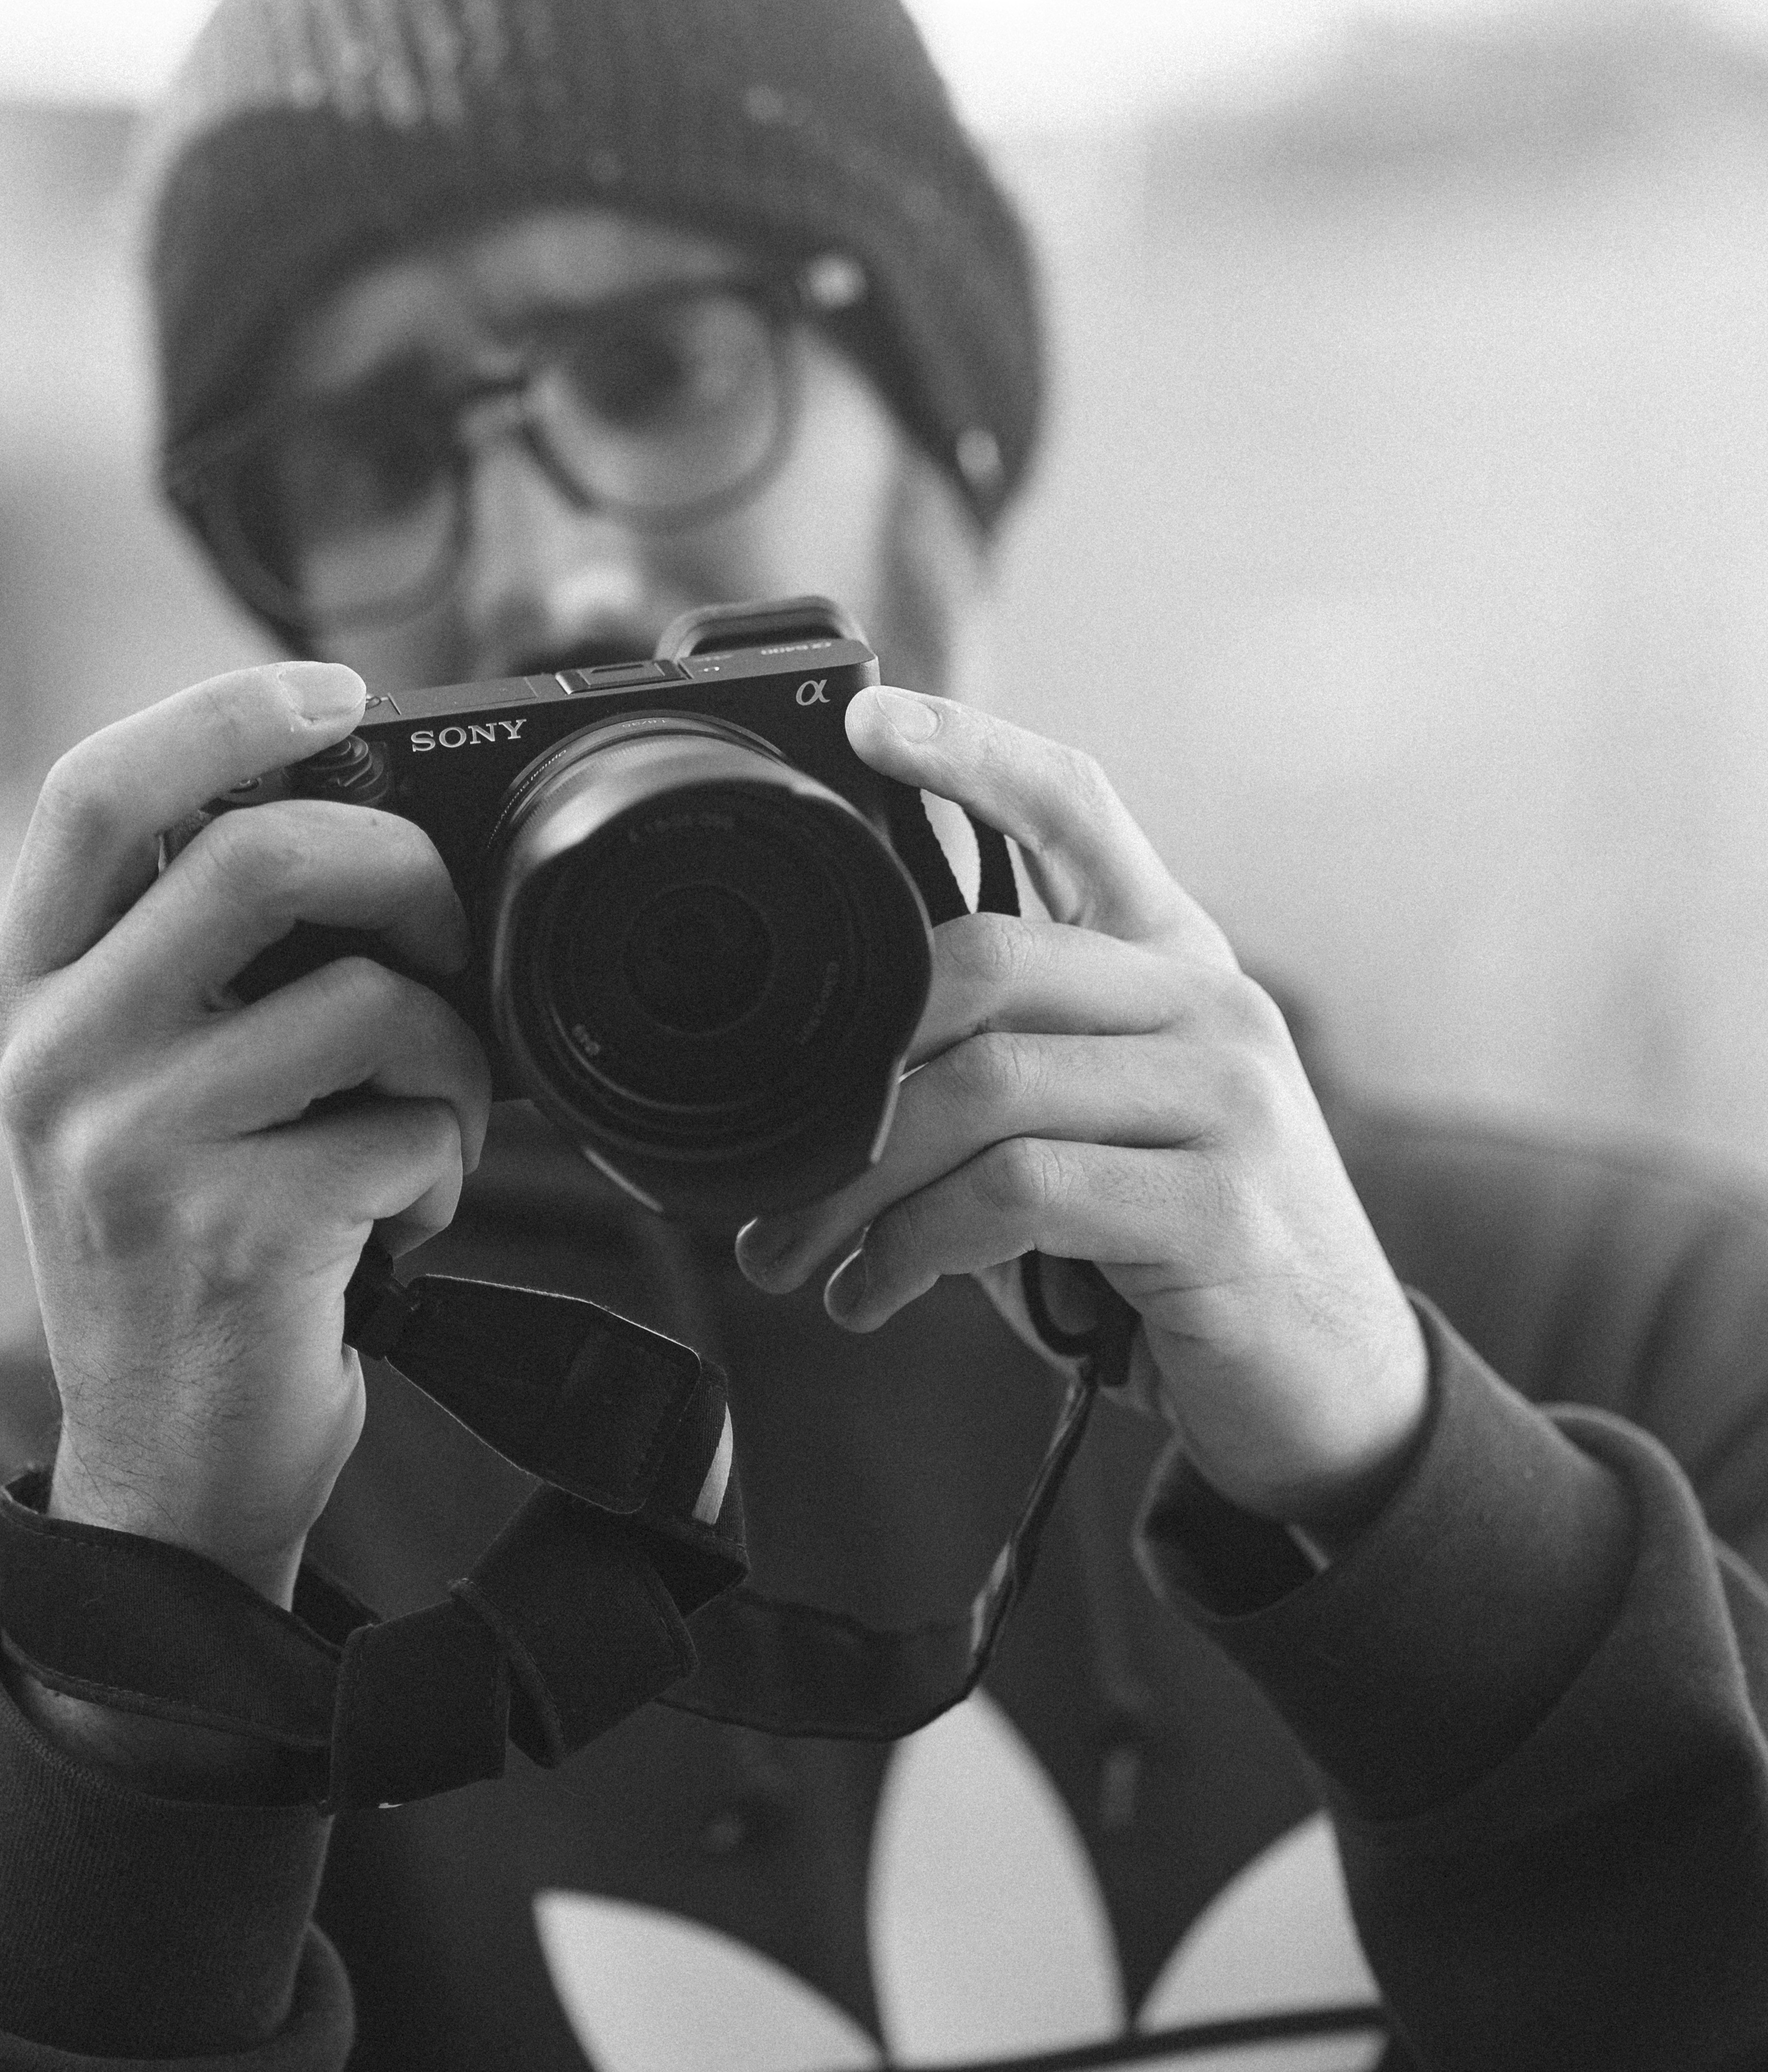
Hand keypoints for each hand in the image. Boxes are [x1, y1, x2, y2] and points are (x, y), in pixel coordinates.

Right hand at [0, 664, 490, 1607]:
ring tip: (430, 1121)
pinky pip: (408, 1130)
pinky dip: (448, 1166)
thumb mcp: (149, 1085)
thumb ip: (203, 963)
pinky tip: (403, 1219)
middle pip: (260, 858)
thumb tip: (365, 822)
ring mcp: (131, 1145)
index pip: (98, 792)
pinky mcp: (227, 1233)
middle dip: (406, 879)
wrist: (171, 1467)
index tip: (339, 691)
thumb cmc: (192, 1245)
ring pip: (368, 998)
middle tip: (445, 948)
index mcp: (33, 995)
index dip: (224, 714)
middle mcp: (57, 1057)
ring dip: (453, 1056)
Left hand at [736, 686, 1428, 1544]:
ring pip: (984, 1087)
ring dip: (859, 1186)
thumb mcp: (1099, 1123)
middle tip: (776, 1169)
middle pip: (987, 961)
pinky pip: (1017, 1192)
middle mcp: (1210, 1004)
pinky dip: (913, 1249)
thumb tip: (840, 1054)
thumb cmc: (1178, 1244)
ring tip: (801, 1257)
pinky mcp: (1219, 1204)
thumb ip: (1007, 1058)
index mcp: (1175, 962)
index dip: (970, 750)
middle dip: (852, 1073)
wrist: (1331, 1389)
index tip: (865, 719)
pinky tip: (875, 1296)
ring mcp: (1228, 1098)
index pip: (1077, 807)